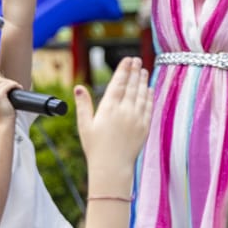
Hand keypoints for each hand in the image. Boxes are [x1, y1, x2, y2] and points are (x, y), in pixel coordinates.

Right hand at [0, 73, 18, 121]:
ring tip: (18, 87)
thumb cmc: (2, 118)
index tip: (7, 84)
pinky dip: (15, 85)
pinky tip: (19, 87)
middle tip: (14, 85)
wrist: (3, 124)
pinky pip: (8, 85)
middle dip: (6, 81)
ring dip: (12, 83)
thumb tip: (5, 93)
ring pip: (3, 82)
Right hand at [75, 58, 151, 186]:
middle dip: (134, 71)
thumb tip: (78, 87)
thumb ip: (83, 105)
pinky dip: (149, 96)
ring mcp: (136, 119)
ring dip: (143, 81)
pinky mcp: (144, 127)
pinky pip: (148, 107)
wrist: (112, 167)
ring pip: (141, 95)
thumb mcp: (84, 125)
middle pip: (131, 86)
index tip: (128, 59)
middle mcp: (124, 111)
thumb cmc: (95, 147)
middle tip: (137, 60)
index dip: (124, 70)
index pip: (118, 83)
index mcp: (109, 108)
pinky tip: (148, 89)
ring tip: (143, 70)